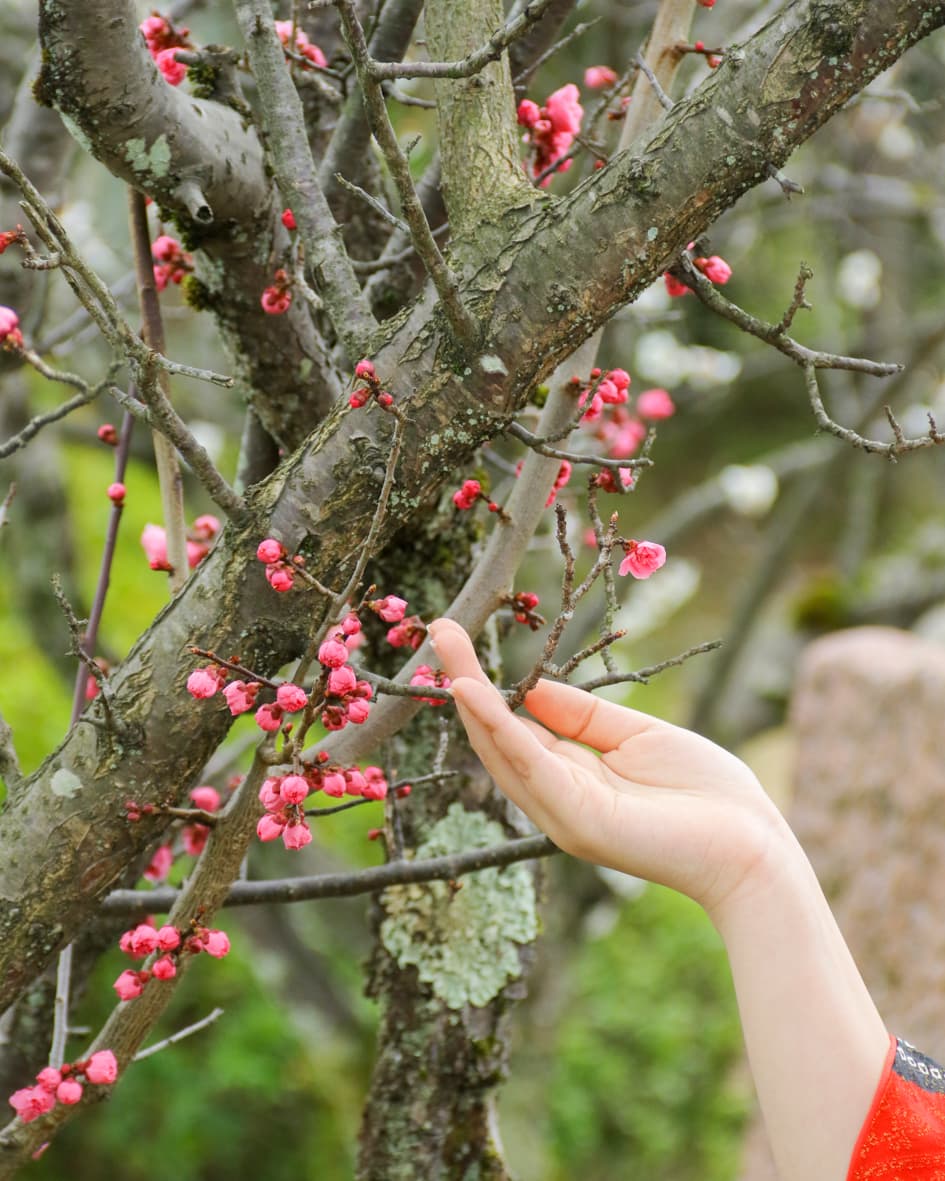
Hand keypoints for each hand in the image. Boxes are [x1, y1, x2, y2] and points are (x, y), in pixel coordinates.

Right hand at [428, 618, 787, 921]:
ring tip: (446, 647)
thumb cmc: (708, 795)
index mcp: (574, 779)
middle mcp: (557, 798)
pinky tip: (473, 691)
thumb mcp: (638, 736)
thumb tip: (532, 688)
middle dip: (466, 682)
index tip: (466, 642)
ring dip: (471, 697)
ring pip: (502, 748)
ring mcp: (561, 812)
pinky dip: (497, 727)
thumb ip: (585, 716)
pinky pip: (528, 764)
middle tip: (440, 630)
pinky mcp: (576, 820)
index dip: (489, 689)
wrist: (754, 848)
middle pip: (497, 736)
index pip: (517, 730)